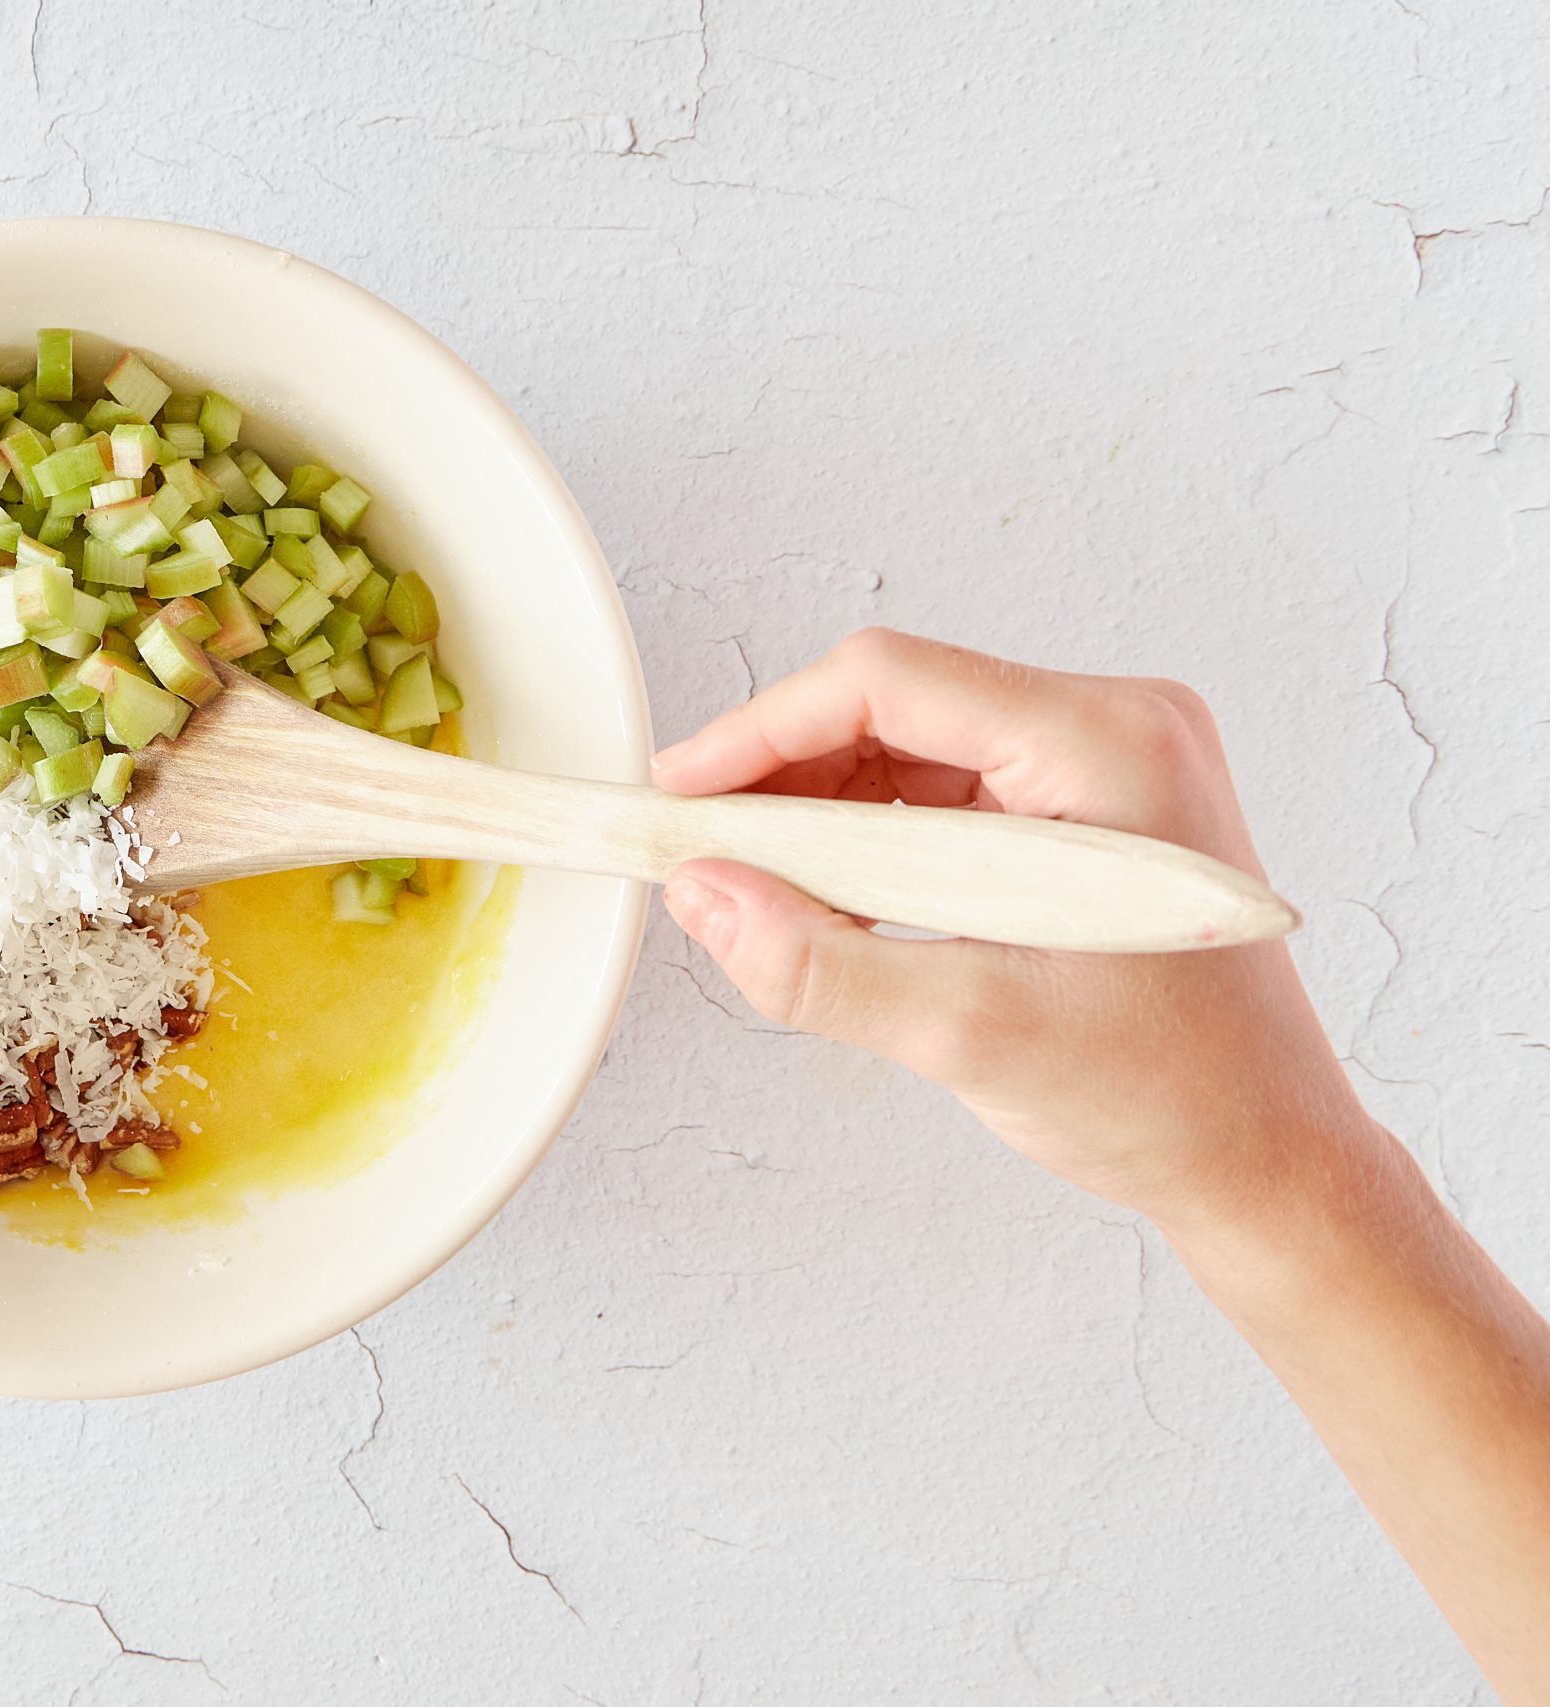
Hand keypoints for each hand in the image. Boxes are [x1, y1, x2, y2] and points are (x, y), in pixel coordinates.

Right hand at [651, 628, 1372, 1222]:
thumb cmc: (1177, 1096)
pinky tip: (825, 899)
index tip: (684, 792)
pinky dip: (869, 840)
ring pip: (908, 747)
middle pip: (894, 705)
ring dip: (820, 811)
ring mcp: (1101, 768)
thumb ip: (822, 968)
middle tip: (700, 849)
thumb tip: (707, 901)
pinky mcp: (1080, 813)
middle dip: (783, 776)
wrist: (1267, 1162)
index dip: (763, 731)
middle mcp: (1114, 731)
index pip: (891, 683)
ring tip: (752, 884)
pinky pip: (941, 793)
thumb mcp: (974, 1033)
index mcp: (1110, 746)